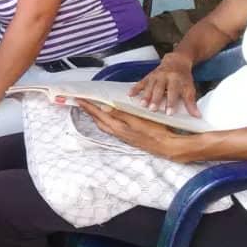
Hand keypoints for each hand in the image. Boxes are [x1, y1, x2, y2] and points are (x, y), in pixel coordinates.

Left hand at [75, 100, 192, 161]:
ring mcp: (122, 136)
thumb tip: (104, 108)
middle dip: (89, 112)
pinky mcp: (127, 137)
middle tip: (82, 103)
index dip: (88, 107)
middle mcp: (118, 133)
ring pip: (104, 125)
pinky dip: (105, 121)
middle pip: (98, 121)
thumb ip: (121, 114)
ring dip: (96, 117)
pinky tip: (108, 118)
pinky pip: (110, 128)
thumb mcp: (139, 120)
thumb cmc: (155, 132)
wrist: (167, 146)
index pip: (99, 115)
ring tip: (92, 109)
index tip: (79, 99)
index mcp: (119, 128)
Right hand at [130, 52, 199, 116]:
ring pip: (150, 86)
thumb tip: (197, 116)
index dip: (172, 103)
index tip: (169, 112)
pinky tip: (130, 94)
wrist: (177, 61)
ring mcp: (156, 75)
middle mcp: (166, 76)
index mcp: (177, 80)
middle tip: (152, 109)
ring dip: (146, 95)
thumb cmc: (183, 78)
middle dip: (156, 99)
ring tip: (142, 104)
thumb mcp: (190, 88)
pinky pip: (141, 82)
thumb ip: (191, 103)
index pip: (174, 92)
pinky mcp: (149, 75)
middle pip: (160, 89)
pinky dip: (135, 88)